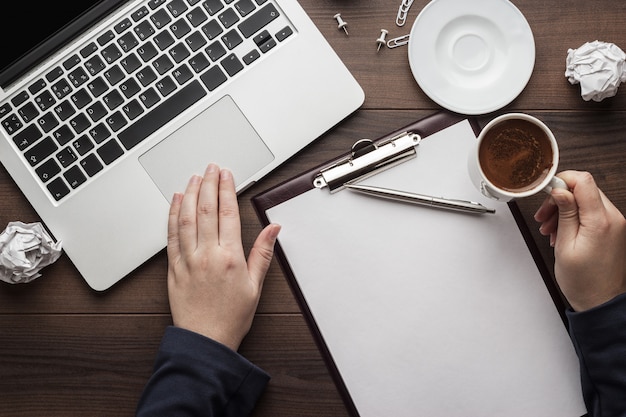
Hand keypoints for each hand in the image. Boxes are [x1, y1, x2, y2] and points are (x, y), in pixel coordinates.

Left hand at [166, 164, 279, 349]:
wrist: (205, 340)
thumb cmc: (231, 316)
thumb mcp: (255, 285)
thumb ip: (263, 253)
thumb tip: (273, 228)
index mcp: (229, 257)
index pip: (228, 214)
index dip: (227, 189)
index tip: (226, 174)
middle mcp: (207, 255)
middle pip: (206, 210)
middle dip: (209, 184)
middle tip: (211, 167)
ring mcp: (187, 260)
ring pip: (186, 219)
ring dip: (190, 194)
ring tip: (194, 177)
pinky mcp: (173, 268)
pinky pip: (171, 236)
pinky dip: (173, 216)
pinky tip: (176, 202)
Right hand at [534, 171, 625, 310]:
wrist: (600, 301)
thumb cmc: (583, 281)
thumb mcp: (565, 245)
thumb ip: (565, 213)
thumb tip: (560, 190)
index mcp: (601, 221)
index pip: (584, 181)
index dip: (562, 181)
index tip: (547, 193)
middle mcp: (613, 218)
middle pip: (584, 189)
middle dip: (560, 199)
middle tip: (544, 216)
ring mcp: (616, 223)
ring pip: (587, 200)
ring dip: (565, 209)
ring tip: (550, 229)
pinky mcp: (613, 229)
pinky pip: (592, 213)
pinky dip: (575, 217)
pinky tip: (562, 232)